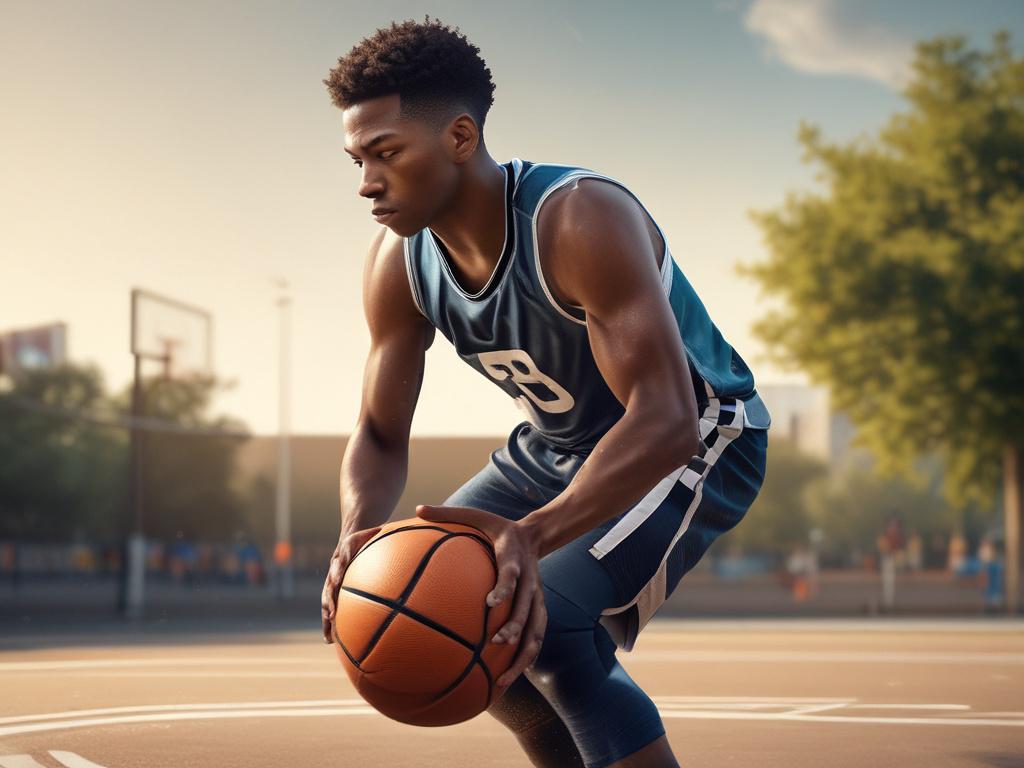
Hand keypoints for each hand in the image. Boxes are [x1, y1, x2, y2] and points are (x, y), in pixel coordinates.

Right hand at [321, 525, 382, 643]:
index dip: (336, 573)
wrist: (347, 541)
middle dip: (329, 602)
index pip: (338, 564)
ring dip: (326, 619)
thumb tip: (393, 530)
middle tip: (332, 615)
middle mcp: (334, 571)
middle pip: (328, 588)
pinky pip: (329, 609)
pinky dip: (328, 624)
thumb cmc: (362, 539)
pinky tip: (331, 641)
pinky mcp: (333, 593)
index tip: (337, 581)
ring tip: (329, 637)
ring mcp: (331, 583)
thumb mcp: (370, 532)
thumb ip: (380, 533)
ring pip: (326, 603)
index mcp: (342, 555)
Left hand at [416, 504, 545, 690]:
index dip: (504, 588)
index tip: (490, 603)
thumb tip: (416, 509)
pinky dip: (525, 660)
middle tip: (497, 642)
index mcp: (514, 557)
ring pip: (536, 631)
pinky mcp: (538, 610)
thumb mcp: (475, 514)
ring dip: (523, 655)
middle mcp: (530, 580)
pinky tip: (507, 679)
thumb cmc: (496, 527)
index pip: (512, 574)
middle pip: (528, 608)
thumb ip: (447, 513)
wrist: (534, 535)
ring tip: (504, 679)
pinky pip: (535, 638)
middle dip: (515, 627)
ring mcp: (537, 598)